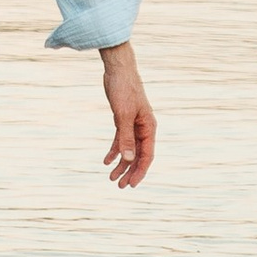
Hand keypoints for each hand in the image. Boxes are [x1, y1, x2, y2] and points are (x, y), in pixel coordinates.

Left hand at [100, 43, 154, 190]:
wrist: (118, 70)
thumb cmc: (124, 89)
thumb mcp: (123, 115)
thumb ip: (126, 137)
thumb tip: (128, 159)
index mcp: (149, 127)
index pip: (147, 156)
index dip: (139, 172)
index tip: (130, 185)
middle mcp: (144, 128)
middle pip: (138, 155)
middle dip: (129, 171)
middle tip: (119, 186)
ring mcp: (134, 124)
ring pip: (129, 150)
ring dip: (121, 164)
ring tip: (111, 178)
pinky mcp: (123, 120)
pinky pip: (121, 140)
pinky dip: (114, 151)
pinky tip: (106, 161)